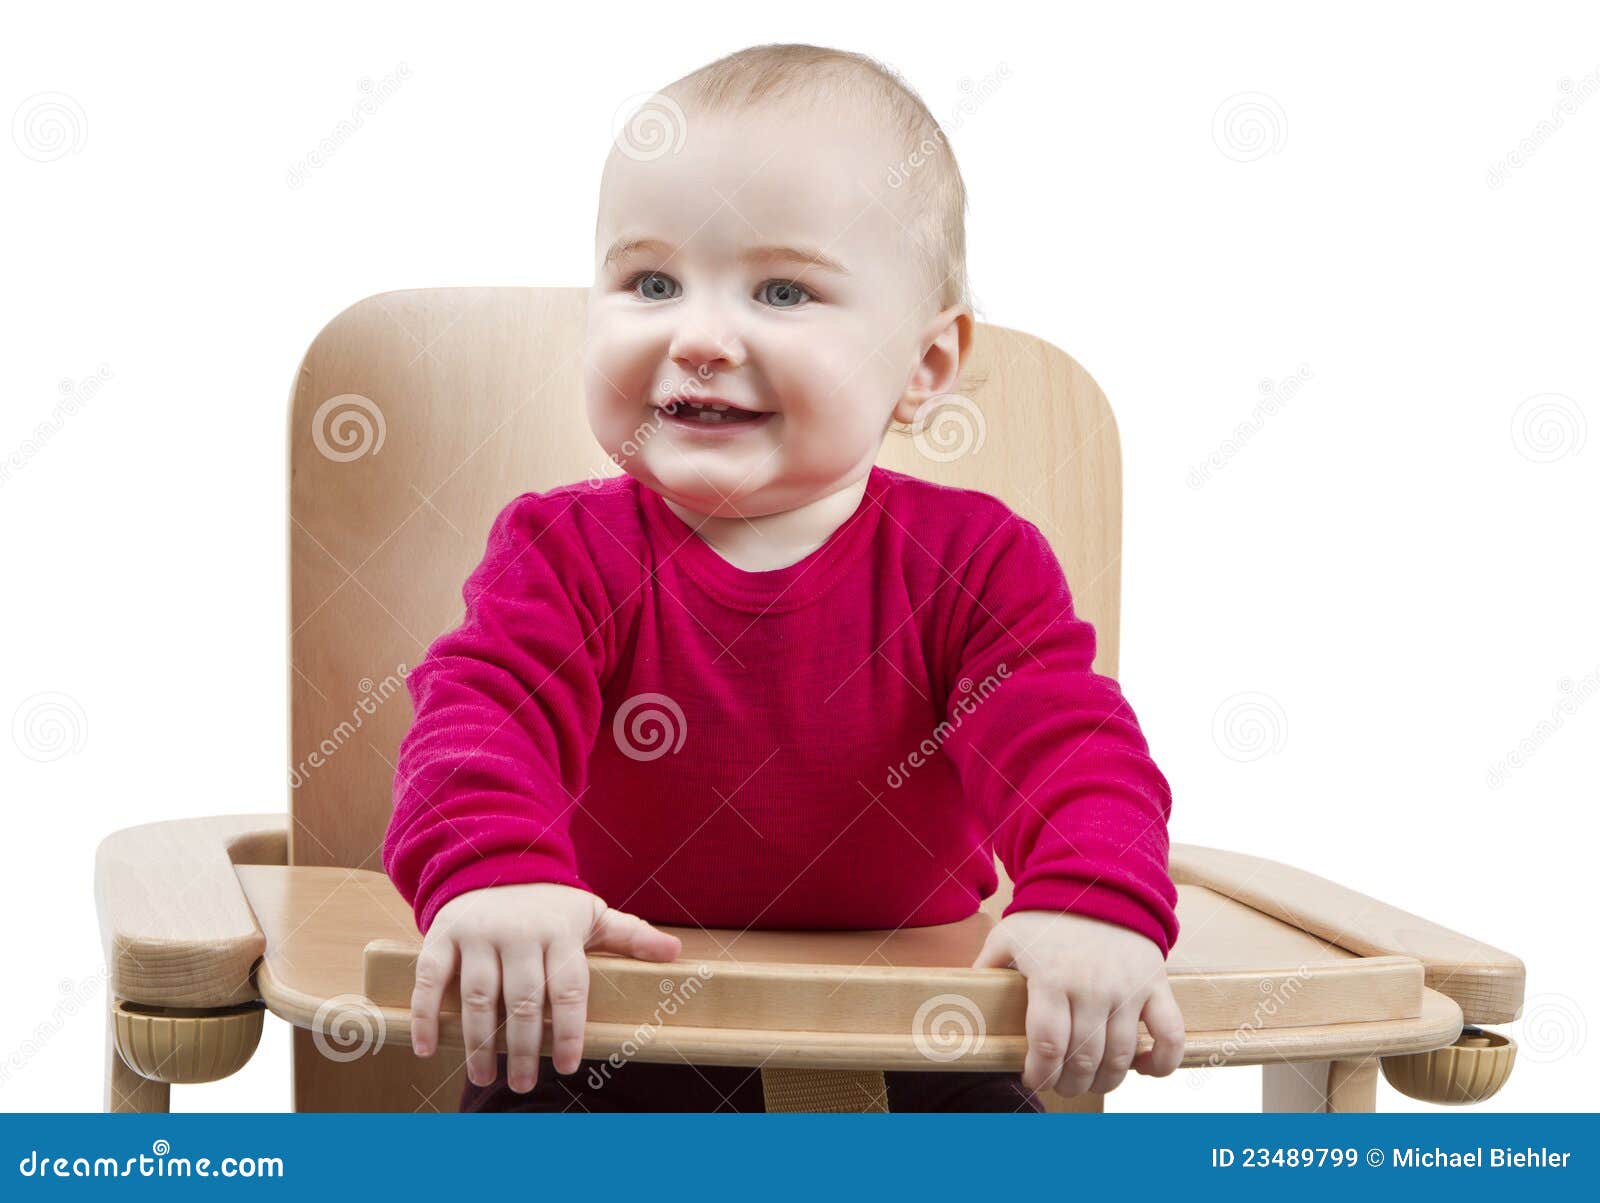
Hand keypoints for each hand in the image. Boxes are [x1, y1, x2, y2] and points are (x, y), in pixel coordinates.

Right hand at [409, 882, 681, 1092]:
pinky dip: (426, 1014)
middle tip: (523, 1084)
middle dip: (522, 1048)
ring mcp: (478, 933)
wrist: (494, 862)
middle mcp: (518, 932)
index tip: (568, 1066)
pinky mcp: (443, 934)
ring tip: (485, 1076)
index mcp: (559, 931)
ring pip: (477, 995)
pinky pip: (430, 978)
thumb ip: (629, 936)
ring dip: (478, 1042)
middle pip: (522, 1000)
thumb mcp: (591, 914)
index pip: (568, 987)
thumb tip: (675, 953)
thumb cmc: (549, 904)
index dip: (568, 1029)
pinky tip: (430, 1049)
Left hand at [971, 909, 1184, 1097]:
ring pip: (1121, 1056)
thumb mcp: (1008, 936)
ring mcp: (1128, 988)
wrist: (1099, 880)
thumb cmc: (1048, 915)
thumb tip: (962, 1002)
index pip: (1048, 1046)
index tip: (1033, 1079)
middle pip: (1083, 1059)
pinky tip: (1143, 1069)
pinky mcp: (1156, 985)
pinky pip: (1170, 1034)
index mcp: (1051, 978)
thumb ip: (987, 969)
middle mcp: (1092, 987)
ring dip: (1105, 1080)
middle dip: (1068, 1083)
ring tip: (1091, 1080)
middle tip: (1061, 1084)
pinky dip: (1163, 1062)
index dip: (1039, 1074)